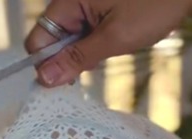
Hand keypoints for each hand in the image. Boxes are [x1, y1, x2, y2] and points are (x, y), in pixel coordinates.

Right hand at [25, 0, 191, 86]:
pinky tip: (114, 40)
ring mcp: (82, 5)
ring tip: (111, 47)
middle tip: (95, 62)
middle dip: (67, 58)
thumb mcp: (115, 38)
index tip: (67, 79)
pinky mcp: (95, 9)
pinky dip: (92, 43)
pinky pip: (81, 32)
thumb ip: (77, 59)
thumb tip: (44, 79)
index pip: (37, 41)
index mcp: (67, 2)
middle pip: (50, 40)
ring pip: (66, 39)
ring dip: (82, 52)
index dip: (46, 63)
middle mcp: (69, 1)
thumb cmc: (154, 6)